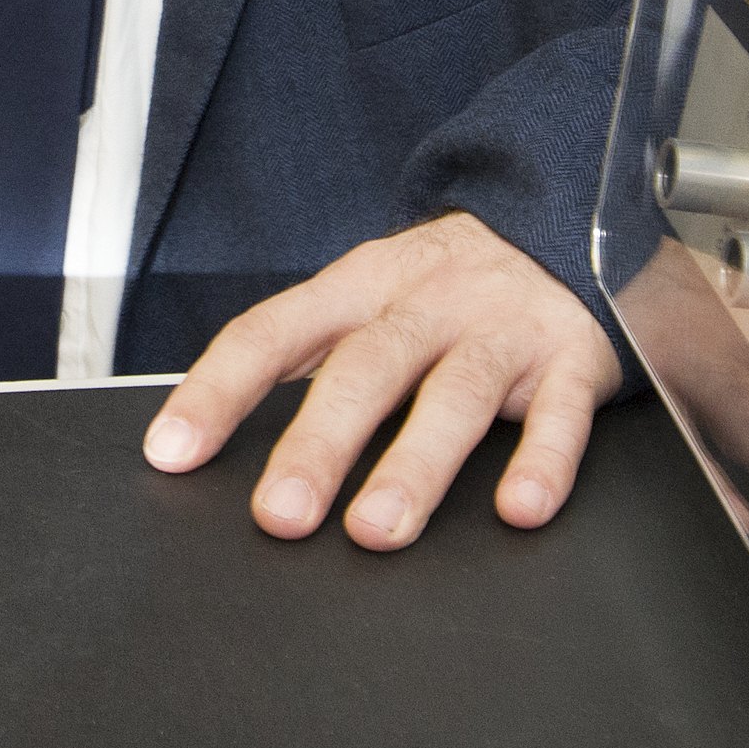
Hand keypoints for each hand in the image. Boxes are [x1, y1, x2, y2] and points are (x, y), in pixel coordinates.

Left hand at [142, 211, 624, 550]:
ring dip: (413, 464)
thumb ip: (317, 358)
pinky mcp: (572, 356)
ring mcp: (502, 326)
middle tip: (282, 516)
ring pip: (454, 393)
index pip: (273, 331)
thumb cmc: (451, 287)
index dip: (219, 389)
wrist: (575, 217)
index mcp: (361, 286)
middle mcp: (427, 301)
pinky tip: (518, 508)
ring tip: (378, 530)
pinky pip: (560, 410)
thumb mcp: (376, 298)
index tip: (173, 451)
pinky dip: (542, 460)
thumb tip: (223, 441)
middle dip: (318, 443)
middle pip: (364, 368)